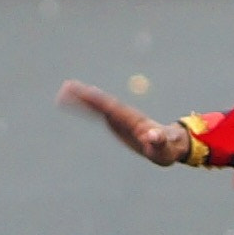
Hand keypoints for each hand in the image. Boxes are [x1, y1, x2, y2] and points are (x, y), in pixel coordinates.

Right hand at [58, 79, 192, 164]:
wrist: (169, 144)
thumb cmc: (167, 148)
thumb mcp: (163, 148)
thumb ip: (158, 142)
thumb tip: (153, 136)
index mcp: (133, 119)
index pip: (113, 107)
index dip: (99, 100)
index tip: (86, 92)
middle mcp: (124, 115)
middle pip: (102, 102)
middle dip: (85, 95)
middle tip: (67, 86)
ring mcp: (119, 118)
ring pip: (97, 106)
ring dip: (81, 99)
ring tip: (64, 92)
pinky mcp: (116, 123)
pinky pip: (97, 113)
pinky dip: (85, 108)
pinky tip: (74, 103)